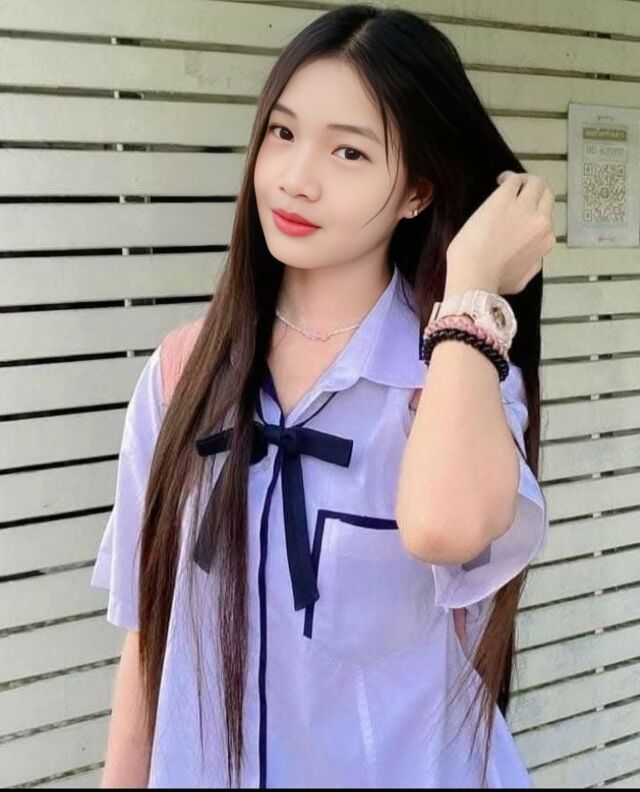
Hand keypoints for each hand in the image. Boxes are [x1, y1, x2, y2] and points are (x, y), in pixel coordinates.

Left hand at [445, 171, 555, 295]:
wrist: (474, 275)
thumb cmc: (493, 283)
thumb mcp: (523, 279)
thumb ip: (532, 264)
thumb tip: (532, 255)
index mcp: (545, 242)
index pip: (547, 221)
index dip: (534, 215)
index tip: (521, 215)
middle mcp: (541, 222)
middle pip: (546, 197)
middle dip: (535, 193)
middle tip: (520, 193)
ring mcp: (524, 208)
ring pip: (536, 183)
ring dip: (525, 181)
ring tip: (509, 183)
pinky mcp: (505, 198)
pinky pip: (515, 179)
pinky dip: (509, 177)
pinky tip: (500, 181)